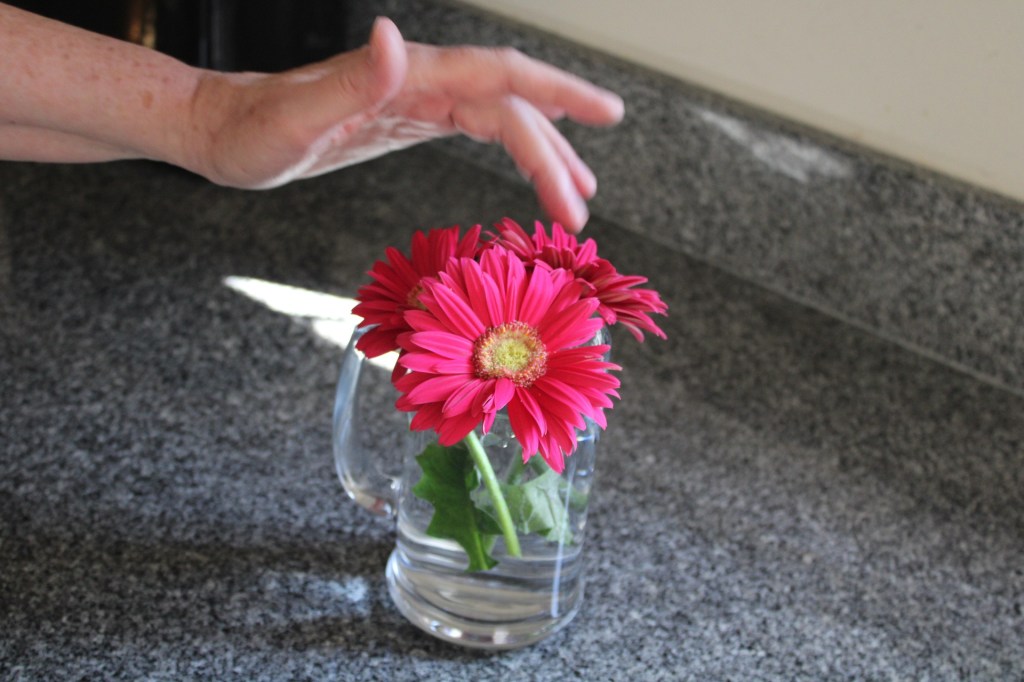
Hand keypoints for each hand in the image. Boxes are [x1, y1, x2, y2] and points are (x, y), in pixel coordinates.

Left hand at [188, 18, 623, 231]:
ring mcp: (417, 99)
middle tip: (587, 200)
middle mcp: (420, 80)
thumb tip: (396, 40)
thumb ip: (350, 82)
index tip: (601, 130)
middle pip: (511, 102)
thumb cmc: (249, 133)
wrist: (221, 129)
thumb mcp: (292, 119)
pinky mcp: (408, 119)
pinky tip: (529, 167)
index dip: (557, 102)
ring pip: (500, 115)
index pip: (499, 83)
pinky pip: (476, 127)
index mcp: (407, 77)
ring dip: (544, 151)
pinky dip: (512, 148)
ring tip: (578, 191)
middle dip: (559, 146)